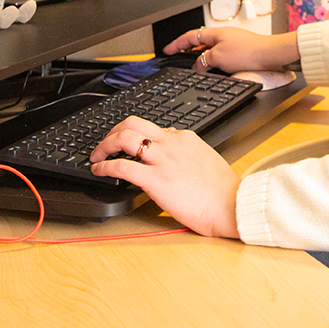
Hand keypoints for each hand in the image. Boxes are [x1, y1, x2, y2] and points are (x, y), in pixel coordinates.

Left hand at [89, 118, 238, 237]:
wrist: (231, 204)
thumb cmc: (223, 191)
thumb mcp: (207, 161)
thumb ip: (189, 155)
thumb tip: (176, 160)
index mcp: (185, 138)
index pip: (154, 129)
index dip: (136, 136)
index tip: (128, 144)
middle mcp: (171, 144)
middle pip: (134, 123)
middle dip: (114, 131)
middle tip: (106, 143)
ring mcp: (163, 160)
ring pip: (125, 138)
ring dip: (105, 144)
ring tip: (97, 155)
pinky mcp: (155, 179)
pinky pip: (122, 167)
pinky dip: (105, 167)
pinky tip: (99, 171)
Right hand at [163, 26, 298, 73]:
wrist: (271, 55)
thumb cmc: (249, 52)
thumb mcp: (218, 57)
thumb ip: (204, 61)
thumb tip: (198, 66)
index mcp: (215, 33)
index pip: (190, 36)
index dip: (176, 44)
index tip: (167, 49)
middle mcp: (222, 36)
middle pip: (199, 43)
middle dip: (187, 50)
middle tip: (176, 57)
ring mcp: (231, 44)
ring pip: (209, 51)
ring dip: (200, 58)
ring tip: (194, 68)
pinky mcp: (239, 53)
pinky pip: (219, 57)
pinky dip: (212, 63)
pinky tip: (213, 71)